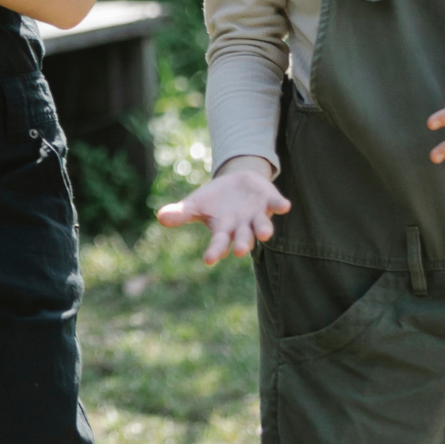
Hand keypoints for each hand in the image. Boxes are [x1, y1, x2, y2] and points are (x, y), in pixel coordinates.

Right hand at [155, 158, 291, 265]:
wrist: (238, 184)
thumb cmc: (214, 201)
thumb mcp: (195, 205)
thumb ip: (180, 214)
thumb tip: (160, 217)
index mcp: (224, 230)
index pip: (219, 243)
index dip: (215, 251)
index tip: (208, 259)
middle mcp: (243, 227)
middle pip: (243, 239)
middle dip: (242, 244)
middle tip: (240, 252)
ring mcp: (258, 215)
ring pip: (262, 226)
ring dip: (264, 230)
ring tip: (264, 235)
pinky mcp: (269, 200)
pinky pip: (276, 204)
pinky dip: (280, 205)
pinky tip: (284, 206)